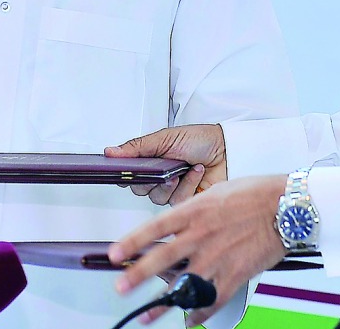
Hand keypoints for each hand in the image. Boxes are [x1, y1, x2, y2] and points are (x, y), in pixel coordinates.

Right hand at [106, 124, 226, 206]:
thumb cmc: (201, 139)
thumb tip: (111, 151)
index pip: (130, 174)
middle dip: (150, 178)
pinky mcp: (187, 202)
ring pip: (157, 197)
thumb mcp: (166, 138)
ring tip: (183, 168)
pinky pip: (177, 202)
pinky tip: (196, 172)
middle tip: (160, 168)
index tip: (127, 171)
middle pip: (140, 188)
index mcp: (153, 160)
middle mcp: (161, 176)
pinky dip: (187, 186)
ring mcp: (174, 190)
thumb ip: (137, 147)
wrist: (228, 149)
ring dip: (171, 181)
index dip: (127, 174)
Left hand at [108, 174, 287, 325]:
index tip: (114, 254)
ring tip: (147, 316)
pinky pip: (212, 300)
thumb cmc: (255, 194)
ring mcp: (218, 257)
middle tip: (121, 287)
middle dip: (137, 275)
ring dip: (163, 304)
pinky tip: (190, 319)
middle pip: (162, 259)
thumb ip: (193, 211)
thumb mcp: (215, 193)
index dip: (131, 242)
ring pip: (184, 285)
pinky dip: (199, 314)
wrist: (286, 206)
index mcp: (195, 211)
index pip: (154, 227)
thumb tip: (175, 224)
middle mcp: (202, 235)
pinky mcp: (235, 274)